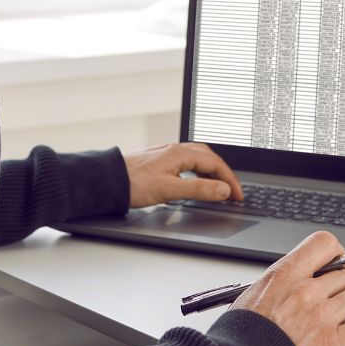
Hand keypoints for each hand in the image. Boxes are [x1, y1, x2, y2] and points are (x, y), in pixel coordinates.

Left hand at [123, 142, 243, 207]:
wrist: (106, 180)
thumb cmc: (133, 183)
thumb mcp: (170, 190)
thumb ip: (199, 190)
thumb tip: (223, 190)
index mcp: (181, 153)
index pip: (215, 164)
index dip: (230, 180)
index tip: (237, 195)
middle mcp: (175, 149)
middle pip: (209, 158)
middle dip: (224, 174)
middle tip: (233, 191)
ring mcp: (166, 153)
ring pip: (197, 158)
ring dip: (212, 171)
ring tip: (218, 186)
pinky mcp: (158, 160)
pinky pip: (186, 162)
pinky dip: (198, 171)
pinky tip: (194, 180)